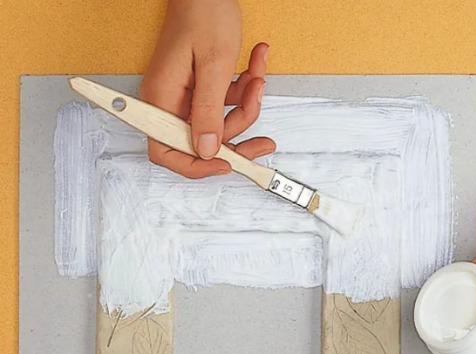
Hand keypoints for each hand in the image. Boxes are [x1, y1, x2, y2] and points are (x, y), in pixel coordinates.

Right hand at [140, 0, 274, 177]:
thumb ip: (208, 112)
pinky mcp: (200, 90)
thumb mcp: (213, 67)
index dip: (196, 166)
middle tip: (262, 142)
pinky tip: (253, 72)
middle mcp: (169, 102)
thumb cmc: (203, 11)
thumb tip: (206, 150)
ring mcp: (185, 97)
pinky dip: (243, 92)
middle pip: (201, 142)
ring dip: (245, 107)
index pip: (167, 151)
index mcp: (162, 98)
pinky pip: (224, 105)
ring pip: (219, 124)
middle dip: (236, 138)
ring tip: (257, 81)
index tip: (226, 165)